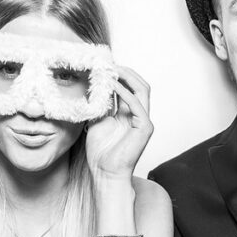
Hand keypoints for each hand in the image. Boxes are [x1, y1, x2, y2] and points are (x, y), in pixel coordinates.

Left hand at [85, 66, 152, 181]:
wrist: (105, 173)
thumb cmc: (101, 152)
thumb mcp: (95, 121)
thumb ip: (98, 105)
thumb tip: (91, 86)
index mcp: (129, 113)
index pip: (129, 87)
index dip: (118, 75)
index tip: (103, 65)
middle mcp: (139, 115)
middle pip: (139, 84)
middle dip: (126, 72)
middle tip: (109, 63)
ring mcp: (144, 121)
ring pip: (142, 89)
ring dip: (127, 77)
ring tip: (112, 69)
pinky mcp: (145, 127)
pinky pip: (136, 104)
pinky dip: (124, 92)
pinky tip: (112, 85)